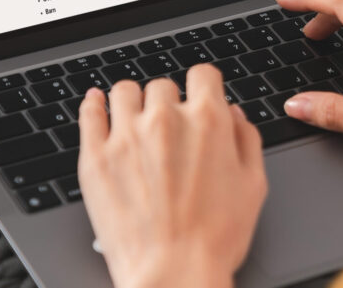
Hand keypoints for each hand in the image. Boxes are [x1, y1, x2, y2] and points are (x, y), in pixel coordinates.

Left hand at [77, 65, 267, 287]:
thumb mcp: (253, 185)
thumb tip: (234, 115)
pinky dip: (94, 105)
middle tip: (171, 129)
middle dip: (170, 103)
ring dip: (134, 102)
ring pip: (125, 91)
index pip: (202, 74)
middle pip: (163, 85)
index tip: (199, 97)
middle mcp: (165, 119)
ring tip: (136, 121)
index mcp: (208, 120)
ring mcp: (126, 136)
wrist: (174, 274)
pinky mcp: (96, 158)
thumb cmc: (214, 239)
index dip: (204, 86)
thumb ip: (246, 139)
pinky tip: (97, 104)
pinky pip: (89, 113)